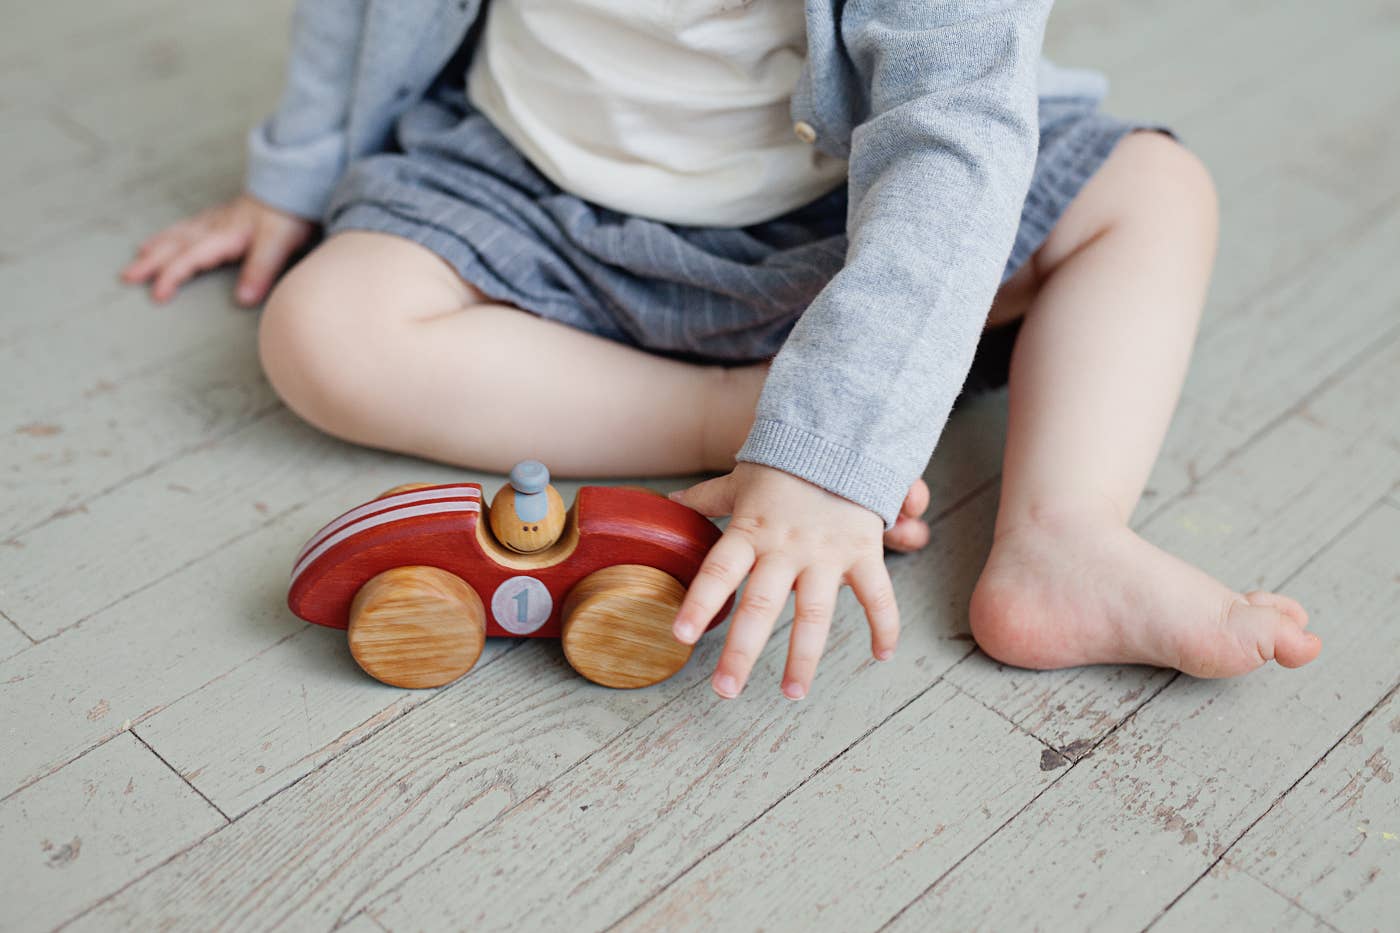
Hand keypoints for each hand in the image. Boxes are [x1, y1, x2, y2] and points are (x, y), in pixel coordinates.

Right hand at [121, 193, 313, 304]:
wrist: (295, 185)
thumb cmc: (288, 214)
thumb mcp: (278, 243)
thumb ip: (260, 269)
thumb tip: (242, 299)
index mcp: (224, 235)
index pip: (190, 258)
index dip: (172, 276)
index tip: (158, 294)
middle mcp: (215, 226)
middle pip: (176, 245)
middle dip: (150, 262)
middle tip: (127, 276)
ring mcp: (217, 220)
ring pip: (178, 233)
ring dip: (156, 247)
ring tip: (138, 257)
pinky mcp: (223, 216)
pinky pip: (189, 225)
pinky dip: (172, 233)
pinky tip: (167, 237)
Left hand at [668, 461, 898, 699]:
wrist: (844, 433)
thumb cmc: (787, 461)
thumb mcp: (742, 479)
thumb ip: (707, 498)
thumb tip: (666, 502)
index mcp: (751, 529)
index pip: (719, 569)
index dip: (699, 602)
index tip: (680, 636)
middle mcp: (785, 547)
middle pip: (761, 605)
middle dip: (742, 651)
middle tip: (725, 691)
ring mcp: (826, 553)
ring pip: (815, 613)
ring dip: (804, 657)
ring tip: (792, 693)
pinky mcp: (863, 551)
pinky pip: (876, 594)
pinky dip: (884, 625)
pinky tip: (882, 657)